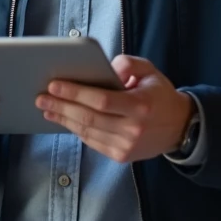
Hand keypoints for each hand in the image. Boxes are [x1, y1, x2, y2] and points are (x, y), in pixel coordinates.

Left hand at [36, 55, 194, 162]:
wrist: (180, 127)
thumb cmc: (159, 95)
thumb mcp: (150, 71)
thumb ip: (128, 64)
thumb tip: (106, 67)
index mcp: (140, 105)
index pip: (101, 100)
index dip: (75, 93)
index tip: (54, 84)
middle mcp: (132, 129)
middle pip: (89, 118)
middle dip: (61, 106)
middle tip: (41, 97)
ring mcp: (126, 146)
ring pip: (87, 132)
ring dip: (63, 120)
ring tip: (47, 108)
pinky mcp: (121, 156)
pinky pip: (92, 142)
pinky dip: (76, 130)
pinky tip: (64, 120)